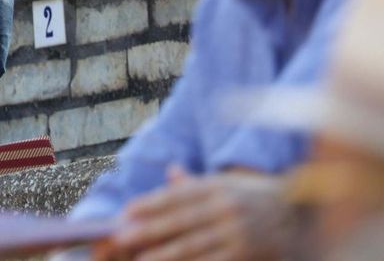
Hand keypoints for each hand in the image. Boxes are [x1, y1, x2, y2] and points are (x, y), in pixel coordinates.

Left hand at [100, 168, 293, 260]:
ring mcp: (238, 233)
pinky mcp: (246, 254)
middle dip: (148, 230)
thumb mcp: (228, 183)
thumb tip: (169, 171)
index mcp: (218, 187)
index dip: (150, 204)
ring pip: (194, 246)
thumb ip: (197, 183)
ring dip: (165, 254)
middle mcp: (226, 208)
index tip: (126, 211)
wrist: (303, 214)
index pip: (177, 195)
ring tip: (142, 260)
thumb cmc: (257, 196)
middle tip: (122, 237)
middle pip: (180, 221)